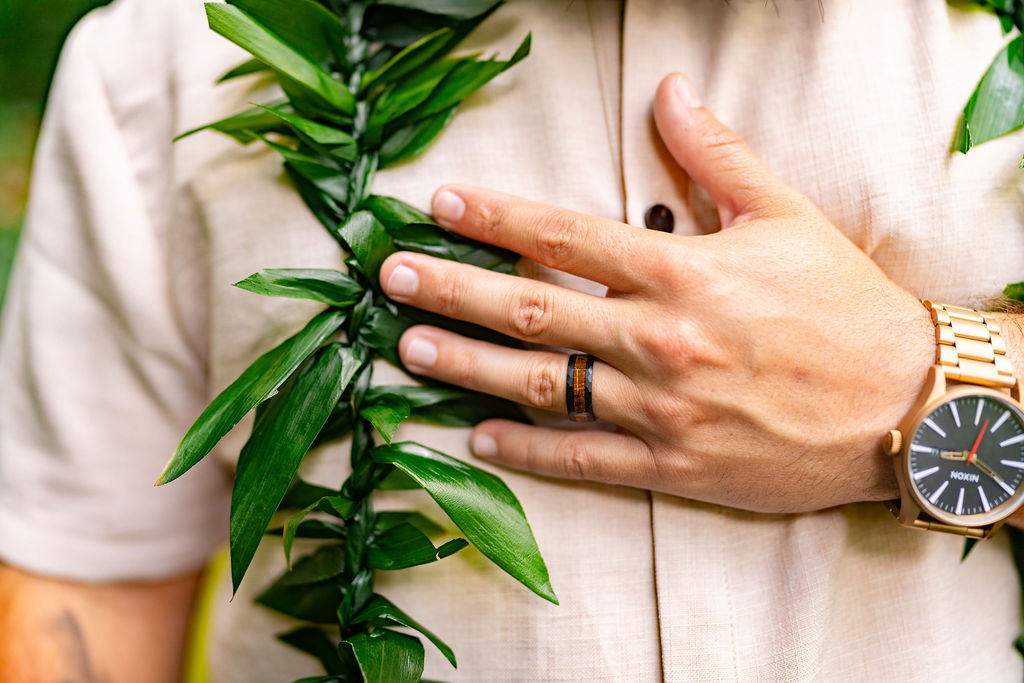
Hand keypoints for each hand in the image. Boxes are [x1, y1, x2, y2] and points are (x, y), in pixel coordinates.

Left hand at [379, 73, 934, 513]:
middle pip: (531, 308)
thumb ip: (716, 155)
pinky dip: (527, 449)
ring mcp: (658, 408)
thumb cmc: (845, 309)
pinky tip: (479, 437)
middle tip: (392, 277)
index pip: (565, 235)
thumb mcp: (786, 216)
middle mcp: (657, 340)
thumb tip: (670, 92)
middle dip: (453, 288)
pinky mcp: (673, 464)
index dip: (495, 218)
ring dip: (467, 365)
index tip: (442, 206)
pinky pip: (583, 458)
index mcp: (681, 274)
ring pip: (541, 383)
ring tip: (408, 348)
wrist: (905, 408)